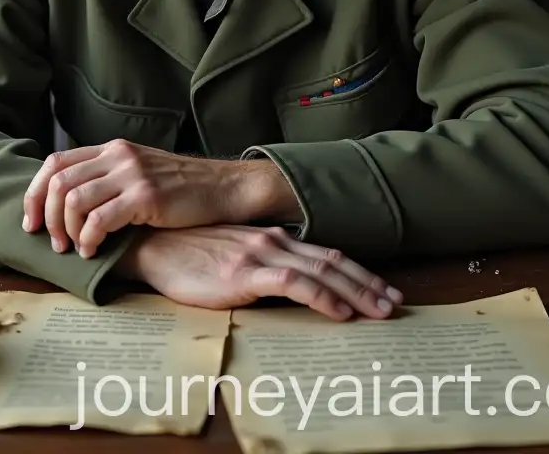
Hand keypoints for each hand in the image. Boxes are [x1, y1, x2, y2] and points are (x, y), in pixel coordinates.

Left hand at [22, 140, 300, 256]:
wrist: (224, 187)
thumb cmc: (182, 189)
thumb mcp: (140, 172)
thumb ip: (109, 179)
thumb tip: (67, 205)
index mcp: (112, 149)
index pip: (55, 162)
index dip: (34, 193)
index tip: (30, 222)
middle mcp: (118, 155)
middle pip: (58, 181)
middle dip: (46, 216)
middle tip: (53, 243)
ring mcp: (132, 173)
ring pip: (74, 199)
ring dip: (65, 230)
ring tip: (73, 250)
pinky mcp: (146, 195)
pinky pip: (100, 218)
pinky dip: (88, 238)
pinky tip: (93, 251)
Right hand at [114, 224, 403, 320]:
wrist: (152, 245)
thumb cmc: (186, 253)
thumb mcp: (231, 255)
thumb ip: (259, 265)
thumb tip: (287, 283)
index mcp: (270, 238)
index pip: (324, 254)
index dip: (357, 271)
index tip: (382, 288)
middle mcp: (272, 241)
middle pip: (332, 261)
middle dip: (368, 282)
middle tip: (396, 302)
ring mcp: (260, 254)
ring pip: (321, 271)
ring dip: (357, 291)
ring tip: (381, 309)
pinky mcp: (244, 272)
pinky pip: (294, 283)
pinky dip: (322, 296)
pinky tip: (340, 311)